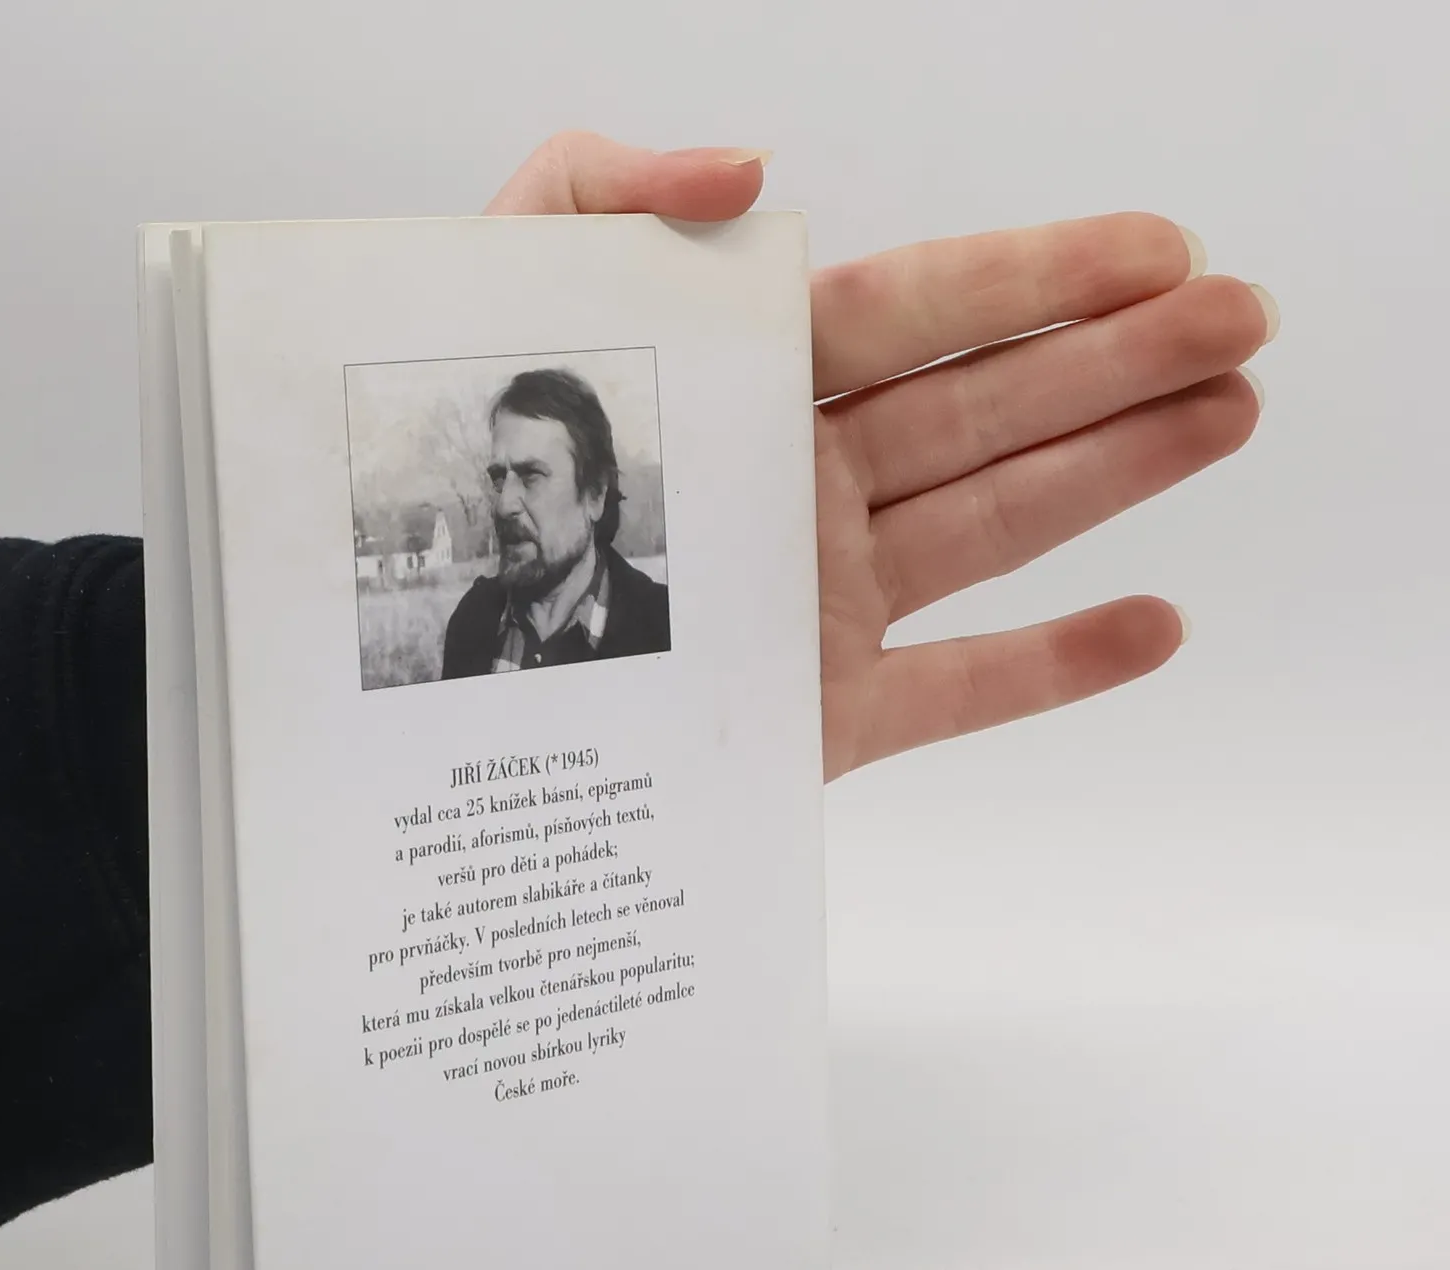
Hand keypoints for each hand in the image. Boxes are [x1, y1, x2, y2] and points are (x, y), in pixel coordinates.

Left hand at [486, 132, 1274, 779]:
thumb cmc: (439, 466)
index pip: (910, 312)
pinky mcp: (821, 722)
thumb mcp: (490, 300)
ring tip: (1231, 414)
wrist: (405, 686)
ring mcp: (820, 607)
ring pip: (995, 527)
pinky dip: (1053, 666)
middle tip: (1242, 316)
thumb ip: (595, 194)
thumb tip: (747, 169)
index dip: (1033, 275)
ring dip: (1119, 473)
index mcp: (740, 389)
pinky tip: (1152, 626)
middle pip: (983, 409)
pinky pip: (956, 693)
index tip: (1152, 249)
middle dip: (1117, 359)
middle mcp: (797, 491)